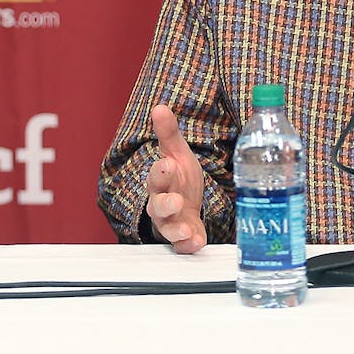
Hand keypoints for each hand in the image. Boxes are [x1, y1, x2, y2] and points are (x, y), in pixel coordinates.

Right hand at [144, 104, 207, 253]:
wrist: (185, 205)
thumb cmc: (179, 178)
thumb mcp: (177, 153)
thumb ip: (168, 132)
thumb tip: (160, 107)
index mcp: (161, 181)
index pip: (156, 176)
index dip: (160, 172)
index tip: (167, 164)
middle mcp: (162, 203)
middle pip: (158, 206)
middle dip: (166, 204)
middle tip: (176, 200)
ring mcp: (172, 222)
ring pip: (168, 229)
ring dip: (176, 230)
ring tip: (186, 230)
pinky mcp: (184, 238)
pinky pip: (182, 246)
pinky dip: (188, 246)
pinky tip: (197, 242)